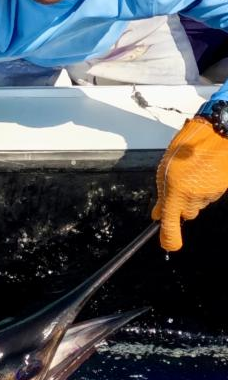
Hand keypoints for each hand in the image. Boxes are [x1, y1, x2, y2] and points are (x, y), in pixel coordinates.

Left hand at [151, 116, 227, 250]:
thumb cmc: (187, 147)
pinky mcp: (222, 190)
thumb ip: (162, 195)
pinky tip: (204, 172)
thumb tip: (158, 214)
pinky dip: (205, 189)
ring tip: (192, 173)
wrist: (217, 133)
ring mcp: (210, 194)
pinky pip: (209, 196)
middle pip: (185, 214)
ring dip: (193, 195)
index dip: (169, 239)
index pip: (171, 224)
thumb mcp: (164, 170)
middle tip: (178, 186)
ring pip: (198, 204)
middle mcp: (193, 197)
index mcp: (176, 192)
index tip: (168, 246)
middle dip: (181, 205)